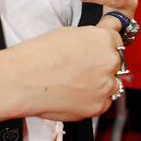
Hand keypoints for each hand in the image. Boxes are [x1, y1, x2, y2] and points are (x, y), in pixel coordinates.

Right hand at [10, 20, 126, 122]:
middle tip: (80, 68)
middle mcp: (109, 61)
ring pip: (111, 84)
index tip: (100, 48)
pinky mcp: (99, 106)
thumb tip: (94, 43)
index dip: (105, 43)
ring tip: (74, 83)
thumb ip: (89, 39)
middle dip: (101, 64)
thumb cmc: (38, 56)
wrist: (23, 80)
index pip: (116, 37)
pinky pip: (102, 103)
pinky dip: (92, 100)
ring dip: (98, 84)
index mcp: (103, 39)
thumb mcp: (67, 34)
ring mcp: (106, 85)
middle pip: (115, 62)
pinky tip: (73, 94)